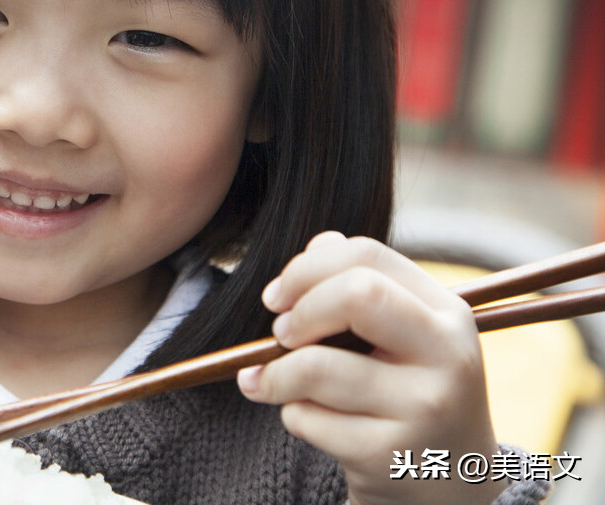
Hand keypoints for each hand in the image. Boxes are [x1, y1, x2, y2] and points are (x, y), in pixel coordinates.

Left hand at [236, 232, 505, 504]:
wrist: (453, 484)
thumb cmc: (411, 393)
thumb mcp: (406, 336)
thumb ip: (364, 284)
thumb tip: (319, 244)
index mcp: (448, 314)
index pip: (367, 258)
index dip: (307, 268)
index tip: (278, 297)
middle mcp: (446, 356)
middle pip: (355, 295)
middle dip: (300, 311)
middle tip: (280, 335)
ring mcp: (421, 409)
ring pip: (315, 366)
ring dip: (275, 373)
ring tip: (271, 381)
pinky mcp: (388, 456)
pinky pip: (307, 419)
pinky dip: (292, 414)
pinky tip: (309, 420)